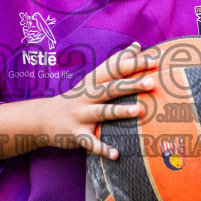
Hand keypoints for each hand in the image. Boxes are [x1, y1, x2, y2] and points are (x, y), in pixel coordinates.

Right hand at [52, 43, 160, 159]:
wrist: (44, 117)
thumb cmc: (77, 97)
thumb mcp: (93, 78)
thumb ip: (116, 63)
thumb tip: (137, 46)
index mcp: (93, 81)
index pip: (116, 69)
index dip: (135, 64)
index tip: (156, 61)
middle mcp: (87, 96)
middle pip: (111, 88)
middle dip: (131, 85)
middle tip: (152, 83)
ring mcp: (80, 115)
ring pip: (102, 112)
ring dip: (120, 112)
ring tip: (139, 111)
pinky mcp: (76, 134)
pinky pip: (91, 142)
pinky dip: (103, 149)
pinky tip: (117, 154)